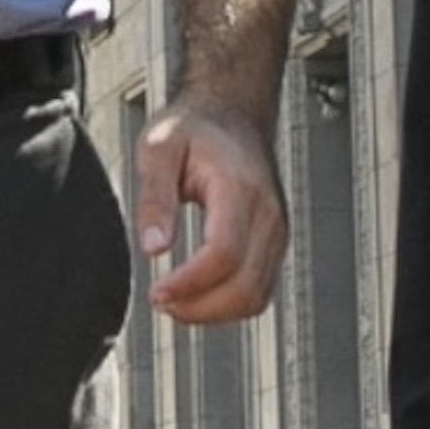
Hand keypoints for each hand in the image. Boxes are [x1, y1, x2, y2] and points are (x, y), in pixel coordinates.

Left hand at [137, 98, 288, 324]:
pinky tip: (198, 296)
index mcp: (239, 188)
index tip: (158, 291)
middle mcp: (267, 214)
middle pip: (245, 288)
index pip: (224, 254)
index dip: (190, 284)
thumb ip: (155, 197)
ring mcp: (276, 232)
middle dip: (199, 308)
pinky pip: (258, 292)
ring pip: (255, 298)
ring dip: (213, 313)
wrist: (231, 115)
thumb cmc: (197, 129)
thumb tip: (153, 247)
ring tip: (176, 302)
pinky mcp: (274, 245)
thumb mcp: (159, 149)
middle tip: (161, 300)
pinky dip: (228, 305)